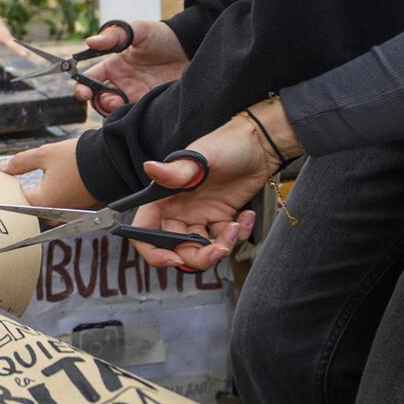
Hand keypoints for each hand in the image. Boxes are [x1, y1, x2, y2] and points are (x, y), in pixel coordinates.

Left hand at [0, 137, 98, 210]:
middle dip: (25, 195)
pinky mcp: (80, 210)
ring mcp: (68, 214)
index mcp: (42, 202)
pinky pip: (62, 208)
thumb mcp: (44, 155)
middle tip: (20, 180)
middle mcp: (54, 214)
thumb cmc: (78, 159)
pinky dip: (57, 198)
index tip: (6, 180)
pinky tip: (58, 183)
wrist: (110, 162)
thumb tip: (4, 168)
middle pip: (31, 209)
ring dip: (42, 198)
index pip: (15, 202)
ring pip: (47, 210)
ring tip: (41, 181)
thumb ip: (20, 162)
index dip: (9, 190)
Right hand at [74, 20, 186, 113]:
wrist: (191, 48)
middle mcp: (121, 84)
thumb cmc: (162, 36)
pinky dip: (131, 119)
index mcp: (113, 67)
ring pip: (114, 113)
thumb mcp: (139, 30)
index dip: (82, 88)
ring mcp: (135, 96)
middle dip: (99, 103)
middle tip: (112, 99)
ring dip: (114, 112)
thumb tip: (90, 41)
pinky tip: (140, 111)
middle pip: (98, 101)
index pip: (90, 80)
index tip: (84, 92)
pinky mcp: (149, 106)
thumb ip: (115, 35)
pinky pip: (134, 118)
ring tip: (125, 104)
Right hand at [126, 117, 268, 270]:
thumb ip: (176, 171)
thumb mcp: (201, 158)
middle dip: (198, 257)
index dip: (153, 251)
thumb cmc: (226, 144)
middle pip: (176, 249)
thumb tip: (149, 167)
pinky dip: (238, 235)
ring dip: (220, 247)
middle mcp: (179, 211)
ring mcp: (201, 216)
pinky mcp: (222, 219)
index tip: (174, 259)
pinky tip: (246, 216)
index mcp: (164, 197)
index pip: (144, 231)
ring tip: (236, 228)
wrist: (260, 145)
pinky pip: (224, 240)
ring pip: (202, 250)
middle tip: (219, 250)